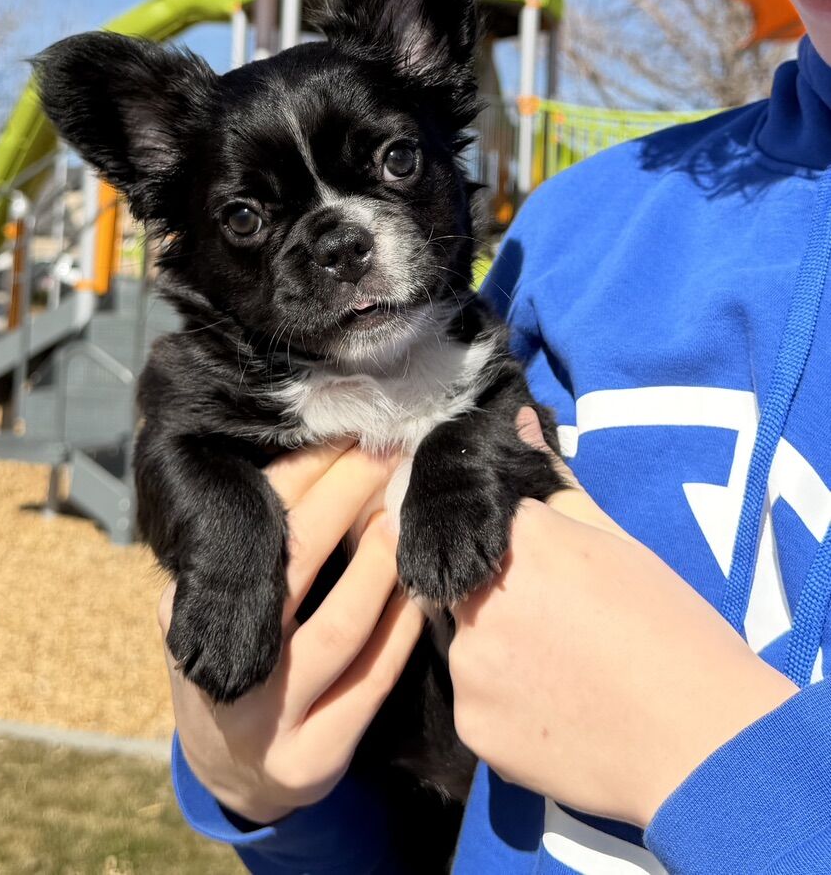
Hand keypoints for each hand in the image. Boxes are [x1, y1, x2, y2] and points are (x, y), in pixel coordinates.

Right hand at [160, 441, 424, 824]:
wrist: (230, 768)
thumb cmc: (239, 658)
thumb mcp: (215, 605)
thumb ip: (251, 552)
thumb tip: (310, 456)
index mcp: (186, 614)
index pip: (249, 531)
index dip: (298, 476)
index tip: (337, 433)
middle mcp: (222, 667)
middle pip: (292, 569)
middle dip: (342, 498)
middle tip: (382, 448)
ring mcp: (266, 722)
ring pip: (339, 629)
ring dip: (380, 563)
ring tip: (404, 511)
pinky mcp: (312, 761)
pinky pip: (370, 683)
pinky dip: (400, 630)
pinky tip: (419, 590)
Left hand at [448, 409, 796, 828]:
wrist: (703, 743)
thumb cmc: (671, 628)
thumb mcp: (616, 542)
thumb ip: (553, 482)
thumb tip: (517, 420)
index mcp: (514, 539)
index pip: (469, 519)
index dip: (491, 542)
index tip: (517, 563)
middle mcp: (475, 595)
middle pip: (460, 583)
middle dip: (490, 594)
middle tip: (550, 621)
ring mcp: (468, 663)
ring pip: (466, 645)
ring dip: (496, 650)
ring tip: (556, 671)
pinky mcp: (470, 723)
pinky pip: (476, 700)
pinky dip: (503, 701)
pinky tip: (550, 711)